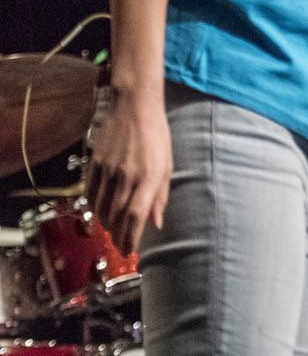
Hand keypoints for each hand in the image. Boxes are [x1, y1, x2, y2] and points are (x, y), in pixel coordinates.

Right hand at [84, 90, 171, 255]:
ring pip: (102, 209)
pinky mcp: (95, 165)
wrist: (134, 107)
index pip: (136, 216)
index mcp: (149, 177)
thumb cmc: (156, 135)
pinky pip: (90, 195)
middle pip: (118, 217)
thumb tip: (156, 222)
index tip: (130, 251)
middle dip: (119, 237)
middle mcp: (127, 176)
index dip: (131, 238)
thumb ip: (160, 195)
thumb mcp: (166, 164)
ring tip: (114, 231)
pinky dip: (95, 209)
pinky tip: (102, 213)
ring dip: (107, 225)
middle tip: (122, 246)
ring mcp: (108, 171)